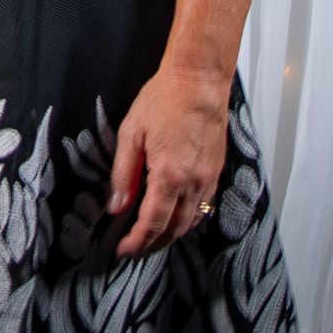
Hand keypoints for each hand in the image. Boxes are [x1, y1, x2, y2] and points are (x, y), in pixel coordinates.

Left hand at [104, 0, 253, 258]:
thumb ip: (124, 173)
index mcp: (169, 175)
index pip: (152, 223)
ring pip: (191, 222)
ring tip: (151, 238)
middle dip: (152, 244)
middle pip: (173, 229)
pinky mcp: (216, 172)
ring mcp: (208, 179)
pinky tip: (174, 217)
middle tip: (133, 249)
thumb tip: (115, 206)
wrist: (199, 82)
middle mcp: (193, 184)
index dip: (137, 241)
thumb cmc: (163, 100)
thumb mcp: (131, 132)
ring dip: (170, 235)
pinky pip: (203, 207)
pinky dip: (187, 219)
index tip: (123, 250)